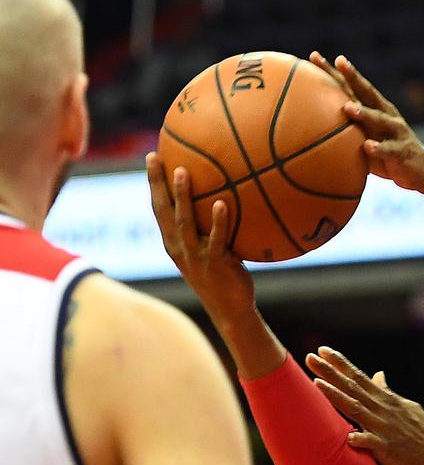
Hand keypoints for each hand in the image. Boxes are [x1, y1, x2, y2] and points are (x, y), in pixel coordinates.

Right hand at [146, 153, 254, 319]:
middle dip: (157, 183)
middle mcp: (178, 247)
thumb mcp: (209, 248)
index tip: (152, 156)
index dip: (154, 183)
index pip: (159, 208)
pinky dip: (218, 221)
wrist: (230, 308)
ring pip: (184, 222)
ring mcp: (195, 256)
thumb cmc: (222, 275)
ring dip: (183, 196)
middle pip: (163, 210)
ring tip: (183, 172)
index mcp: (173, 242)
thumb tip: (223, 194)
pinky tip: (221, 204)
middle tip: (155, 156)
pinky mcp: (215, 263)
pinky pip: (216, 239)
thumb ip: (208, 226)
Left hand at [305, 347, 423, 464]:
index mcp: (387, 399)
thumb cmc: (422, 434)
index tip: (322, 351)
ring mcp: (383, 427)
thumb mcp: (407, 407)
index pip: (359, 376)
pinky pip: (369, 442)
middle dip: (330, 371)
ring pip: (355, 408)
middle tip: (310, 357)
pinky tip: (347, 436)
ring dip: (335, 395)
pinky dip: (358, 437)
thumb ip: (388, 392)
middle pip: (352, 386)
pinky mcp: (387, 448)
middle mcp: (382, 409)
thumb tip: (378, 375)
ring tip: (316, 382)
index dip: (340, 363)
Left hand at [309, 52, 423, 190]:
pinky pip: (389, 150)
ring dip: (364, 113)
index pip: (352, 87)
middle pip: (367, 92)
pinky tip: (368, 146)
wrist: (421, 171)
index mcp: (376, 109)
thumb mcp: (365, 139)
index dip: (336, 72)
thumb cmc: (385, 155)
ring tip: (348, 108)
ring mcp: (396, 132)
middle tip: (339, 62)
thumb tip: (310, 133)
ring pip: (379, 119)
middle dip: (353, 76)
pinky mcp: (402, 151)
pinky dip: (378, 148)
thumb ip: (345, 131)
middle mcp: (386, 115)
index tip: (314, 57)